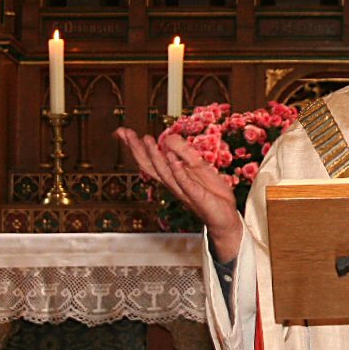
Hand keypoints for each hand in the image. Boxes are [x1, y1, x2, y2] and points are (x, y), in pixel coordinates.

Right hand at [114, 127, 243, 260]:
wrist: (226, 217)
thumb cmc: (210, 193)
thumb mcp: (198, 166)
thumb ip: (184, 151)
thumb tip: (167, 137)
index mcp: (172, 176)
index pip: (149, 160)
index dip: (135, 146)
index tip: (122, 131)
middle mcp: (173, 184)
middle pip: (150, 166)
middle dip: (137, 149)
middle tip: (125, 133)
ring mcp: (184, 191)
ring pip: (165, 174)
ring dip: (155, 157)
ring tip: (146, 140)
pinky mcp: (197, 197)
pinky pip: (186, 183)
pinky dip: (178, 172)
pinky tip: (172, 159)